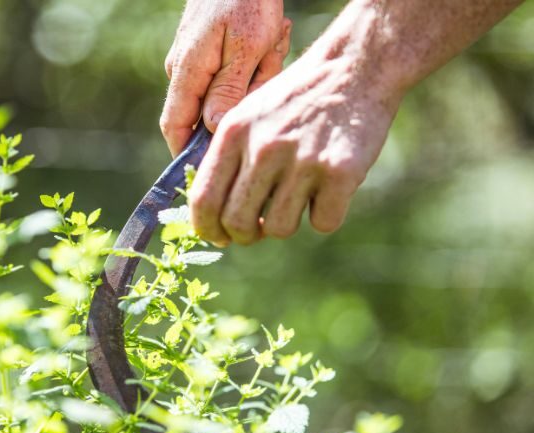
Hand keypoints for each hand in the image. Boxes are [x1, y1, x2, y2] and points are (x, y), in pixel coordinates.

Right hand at [161, 0, 290, 155]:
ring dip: (255, 79)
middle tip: (270, 69)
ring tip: (275, 43)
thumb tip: (212, 131)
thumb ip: (229, 90)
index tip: (215, 170)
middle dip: (241, 106)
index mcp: (186, 71)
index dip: (189, 155)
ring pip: (225, 91)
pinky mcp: (209, 49)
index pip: (175, 127)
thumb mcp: (248, 46)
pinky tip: (272, 40)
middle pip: (206, 113)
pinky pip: (232, 72)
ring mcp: (194, 59)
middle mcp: (182, 69)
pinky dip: (256, 65)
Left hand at [188, 50, 403, 245]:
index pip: (204, 199)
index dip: (206, 228)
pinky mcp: (340, 172)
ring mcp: (302, 160)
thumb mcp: (249, 114)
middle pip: (237, 223)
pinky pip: (322, 223)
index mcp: (233, 133)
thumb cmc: (296, 98)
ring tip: (297, 197)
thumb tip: (209, 212)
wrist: (356, 66)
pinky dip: (326, 215)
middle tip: (257, 229)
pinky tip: (329, 189)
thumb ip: (227, 157)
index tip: (217, 237)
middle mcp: (263, 147)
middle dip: (244, 236)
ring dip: (286, 224)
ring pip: (278, 229)